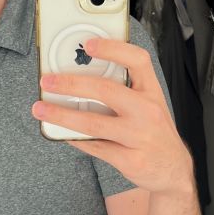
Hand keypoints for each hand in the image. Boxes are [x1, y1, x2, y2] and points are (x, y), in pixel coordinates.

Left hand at [32, 38, 194, 196]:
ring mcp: (139, 137)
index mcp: (151, 92)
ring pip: (93, 123)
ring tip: (40, 109)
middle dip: (71, 84)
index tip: (89, 44)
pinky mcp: (130, 160)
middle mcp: (148, 111)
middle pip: (106, 90)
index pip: (137, 60)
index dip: (113, 49)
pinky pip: (94, 147)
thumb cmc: (154, 132)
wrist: (173, 170)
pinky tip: (61, 133)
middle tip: (48, 81)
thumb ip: (123, 92)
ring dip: (61, 115)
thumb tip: (80, 78)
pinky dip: (73, 139)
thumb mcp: (148, 106)